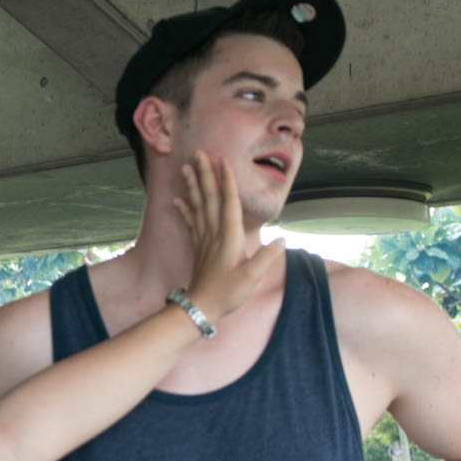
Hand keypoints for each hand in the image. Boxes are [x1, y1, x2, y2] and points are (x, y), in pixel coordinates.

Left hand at [172, 150, 284, 321]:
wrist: (201, 307)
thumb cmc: (227, 293)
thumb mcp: (251, 278)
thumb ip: (266, 258)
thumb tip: (283, 239)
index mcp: (229, 237)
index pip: (229, 202)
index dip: (226, 181)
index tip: (222, 161)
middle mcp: (214, 233)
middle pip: (209, 198)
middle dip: (204, 174)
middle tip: (197, 152)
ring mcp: (203, 238)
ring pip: (197, 205)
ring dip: (192, 185)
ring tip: (185, 167)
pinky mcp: (198, 246)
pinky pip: (190, 222)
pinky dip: (183, 208)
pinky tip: (177, 198)